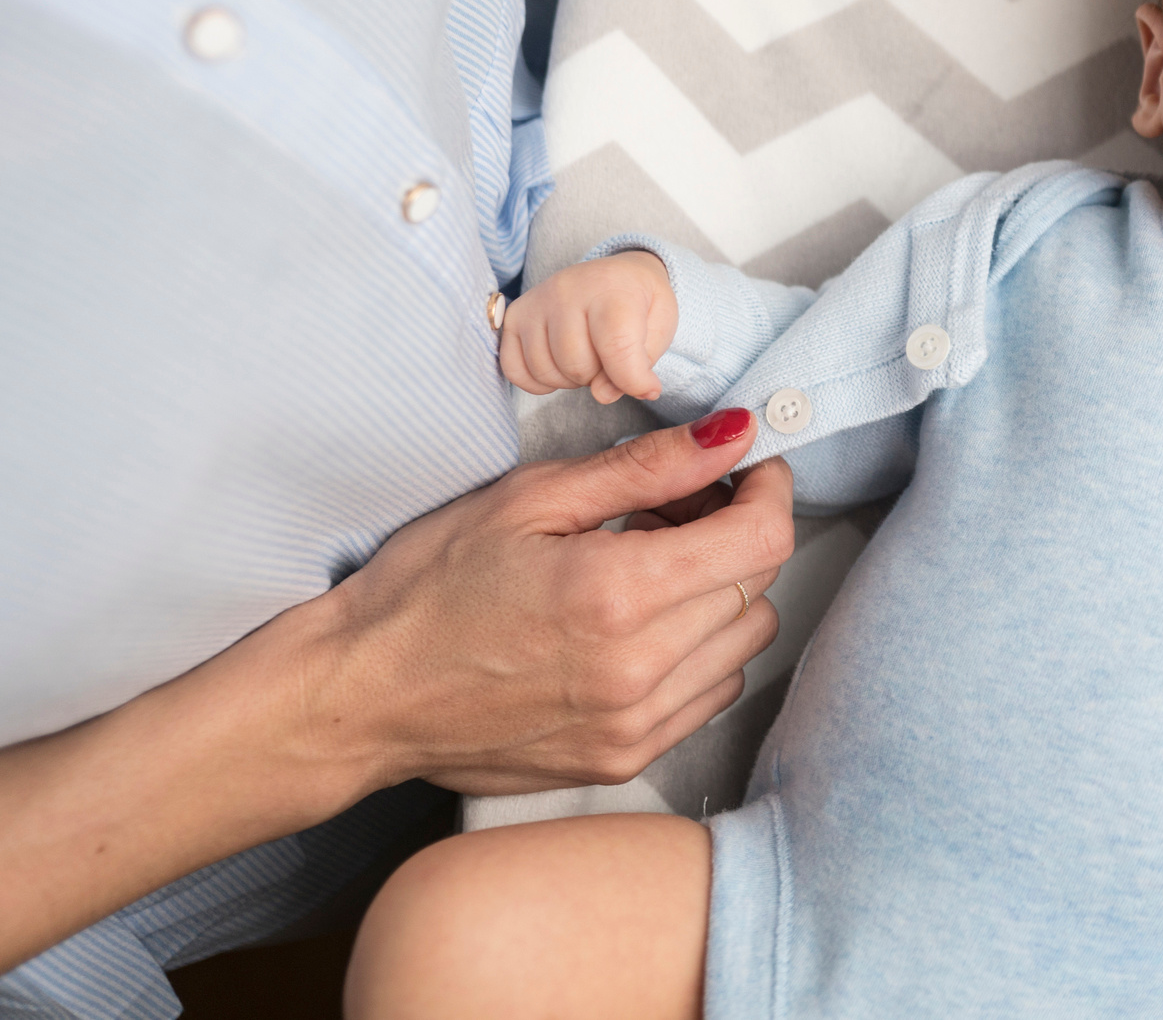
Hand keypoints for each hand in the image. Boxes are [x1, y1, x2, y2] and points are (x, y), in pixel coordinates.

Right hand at [303, 410, 793, 794]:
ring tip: (651, 569)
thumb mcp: (530, 499)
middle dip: (735, 535)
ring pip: (745, 644)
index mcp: (617, 594)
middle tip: (677, 508)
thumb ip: (646, 467)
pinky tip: (638, 626)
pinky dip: (697, 651)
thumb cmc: (426, 589)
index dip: (769, 491)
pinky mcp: (624, 760)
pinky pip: (709, 695)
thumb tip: (731, 437)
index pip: (762, 540)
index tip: (748, 470)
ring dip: (720, 596)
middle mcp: (639, 670)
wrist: (359, 697)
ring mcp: (635, 726)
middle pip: (759, 587)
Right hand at [500, 251, 676, 403]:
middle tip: (608, 359)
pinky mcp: (514, 316)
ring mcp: (535, 302)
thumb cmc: (640, 303)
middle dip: (598, 377)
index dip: (631, 379)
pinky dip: (539, 381)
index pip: (616, 346)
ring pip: (546, 371)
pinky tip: (559, 365)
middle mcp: (566, 291)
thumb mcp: (660, 326)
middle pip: (577, 365)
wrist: (616, 274)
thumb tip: (603, 394)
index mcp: (611, 289)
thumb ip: (640, 363)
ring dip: (570, 379)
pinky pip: (515, 370)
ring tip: (586, 357)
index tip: (644, 386)